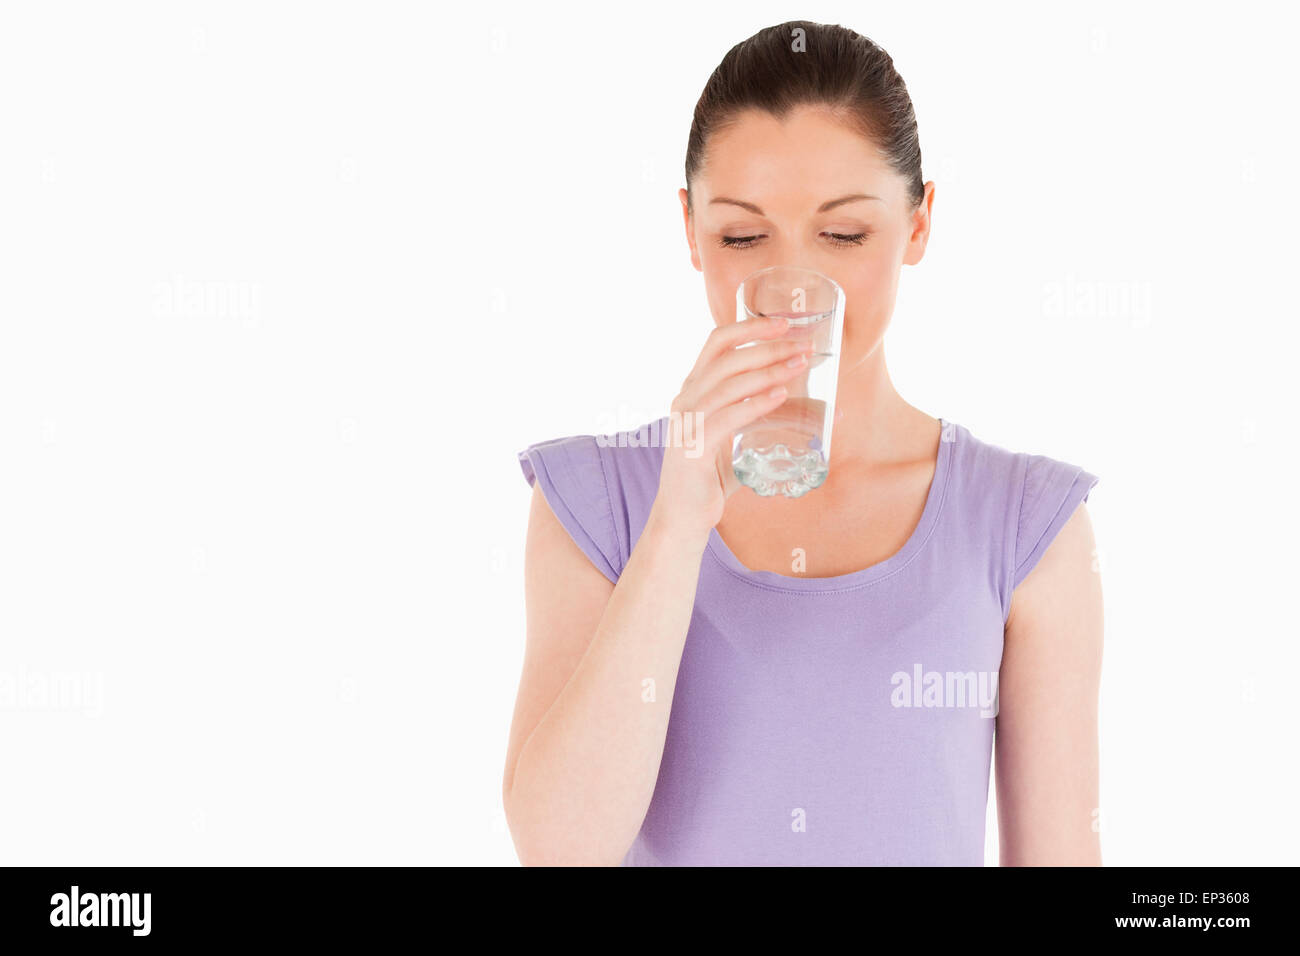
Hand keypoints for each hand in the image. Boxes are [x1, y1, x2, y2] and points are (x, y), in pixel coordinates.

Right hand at [650, 315, 814, 537]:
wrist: (682, 518)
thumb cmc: (713, 478)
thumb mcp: (744, 441)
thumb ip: (774, 421)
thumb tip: (827, 413)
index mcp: (693, 389)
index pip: (717, 343)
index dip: (750, 327)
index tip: (785, 323)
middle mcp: (685, 399)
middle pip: (726, 357)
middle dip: (767, 346)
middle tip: (803, 345)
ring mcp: (686, 422)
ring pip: (727, 383)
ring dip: (767, 370)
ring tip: (799, 365)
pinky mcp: (693, 447)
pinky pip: (727, 417)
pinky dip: (756, 403)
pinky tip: (780, 395)